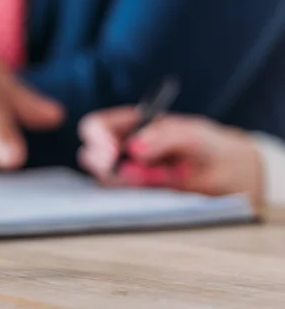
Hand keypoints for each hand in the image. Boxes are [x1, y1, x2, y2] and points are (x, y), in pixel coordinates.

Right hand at [77, 107, 263, 213]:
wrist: (231, 172)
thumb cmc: (208, 143)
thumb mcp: (191, 134)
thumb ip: (163, 137)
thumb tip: (133, 149)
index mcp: (129, 125)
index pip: (96, 126)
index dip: (96, 137)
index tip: (111, 151)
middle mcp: (122, 147)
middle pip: (90, 154)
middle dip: (99, 161)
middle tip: (121, 169)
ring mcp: (128, 172)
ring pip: (103, 178)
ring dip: (120, 179)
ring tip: (154, 177)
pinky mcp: (139, 194)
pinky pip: (122, 195)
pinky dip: (133, 193)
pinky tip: (156, 186)